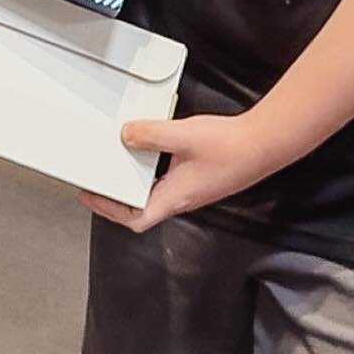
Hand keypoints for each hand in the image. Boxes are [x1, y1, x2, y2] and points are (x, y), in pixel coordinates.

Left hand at [79, 111, 275, 232]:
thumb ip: (151, 134)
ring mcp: (191, 188)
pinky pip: (167, 178)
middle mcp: (181, 198)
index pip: (135, 218)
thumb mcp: (182, 136)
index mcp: (174, 197)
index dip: (108, 210)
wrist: (263, 146)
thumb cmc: (229, 148)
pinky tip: (150, 149)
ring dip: (134, 182)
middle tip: (99, 180)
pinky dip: (151, 168)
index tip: (90, 195)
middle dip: (117, 196)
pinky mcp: (199, 176)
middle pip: (142, 207)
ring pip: (154, 192)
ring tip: (117, 164)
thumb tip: (126, 135)